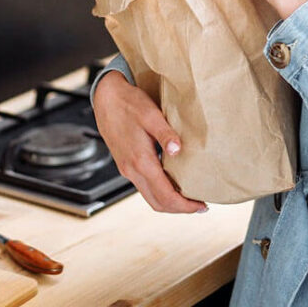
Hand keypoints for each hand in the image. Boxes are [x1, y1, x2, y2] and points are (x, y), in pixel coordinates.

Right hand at [93, 71, 207, 213]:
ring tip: (189, 197)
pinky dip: (160, 192)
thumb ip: (165, 134)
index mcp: (140, 161)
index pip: (165, 195)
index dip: (185, 205)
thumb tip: (178, 150)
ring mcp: (127, 169)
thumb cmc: (128, 103)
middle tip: (200, 206)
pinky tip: (172, 182)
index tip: (202, 205)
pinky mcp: (126, 165)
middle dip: (179, 208)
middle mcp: (132, 170)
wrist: (106, 98)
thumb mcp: (151, 114)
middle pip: (157, 203)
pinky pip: (144, 187)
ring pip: (150, 197)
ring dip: (169, 202)